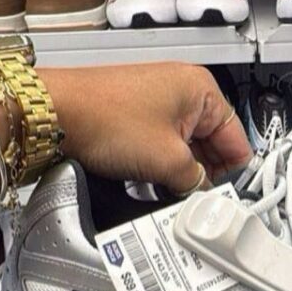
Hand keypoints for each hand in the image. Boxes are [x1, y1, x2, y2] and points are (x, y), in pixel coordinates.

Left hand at [42, 62, 251, 193]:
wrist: (54, 114)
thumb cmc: (103, 117)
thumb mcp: (168, 160)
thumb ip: (198, 181)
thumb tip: (206, 194)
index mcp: (202, 90)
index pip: (238, 139)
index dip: (236, 173)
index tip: (231, 198)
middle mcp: (184, 91)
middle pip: (214, 144)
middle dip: (207, 174)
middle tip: (201, 200)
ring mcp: (161, 102)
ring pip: (189, 147)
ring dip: (184, 172)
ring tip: (174, 192)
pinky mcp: (141, 116)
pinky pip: (167, 145)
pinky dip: (166, 165)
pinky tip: (158, 182)